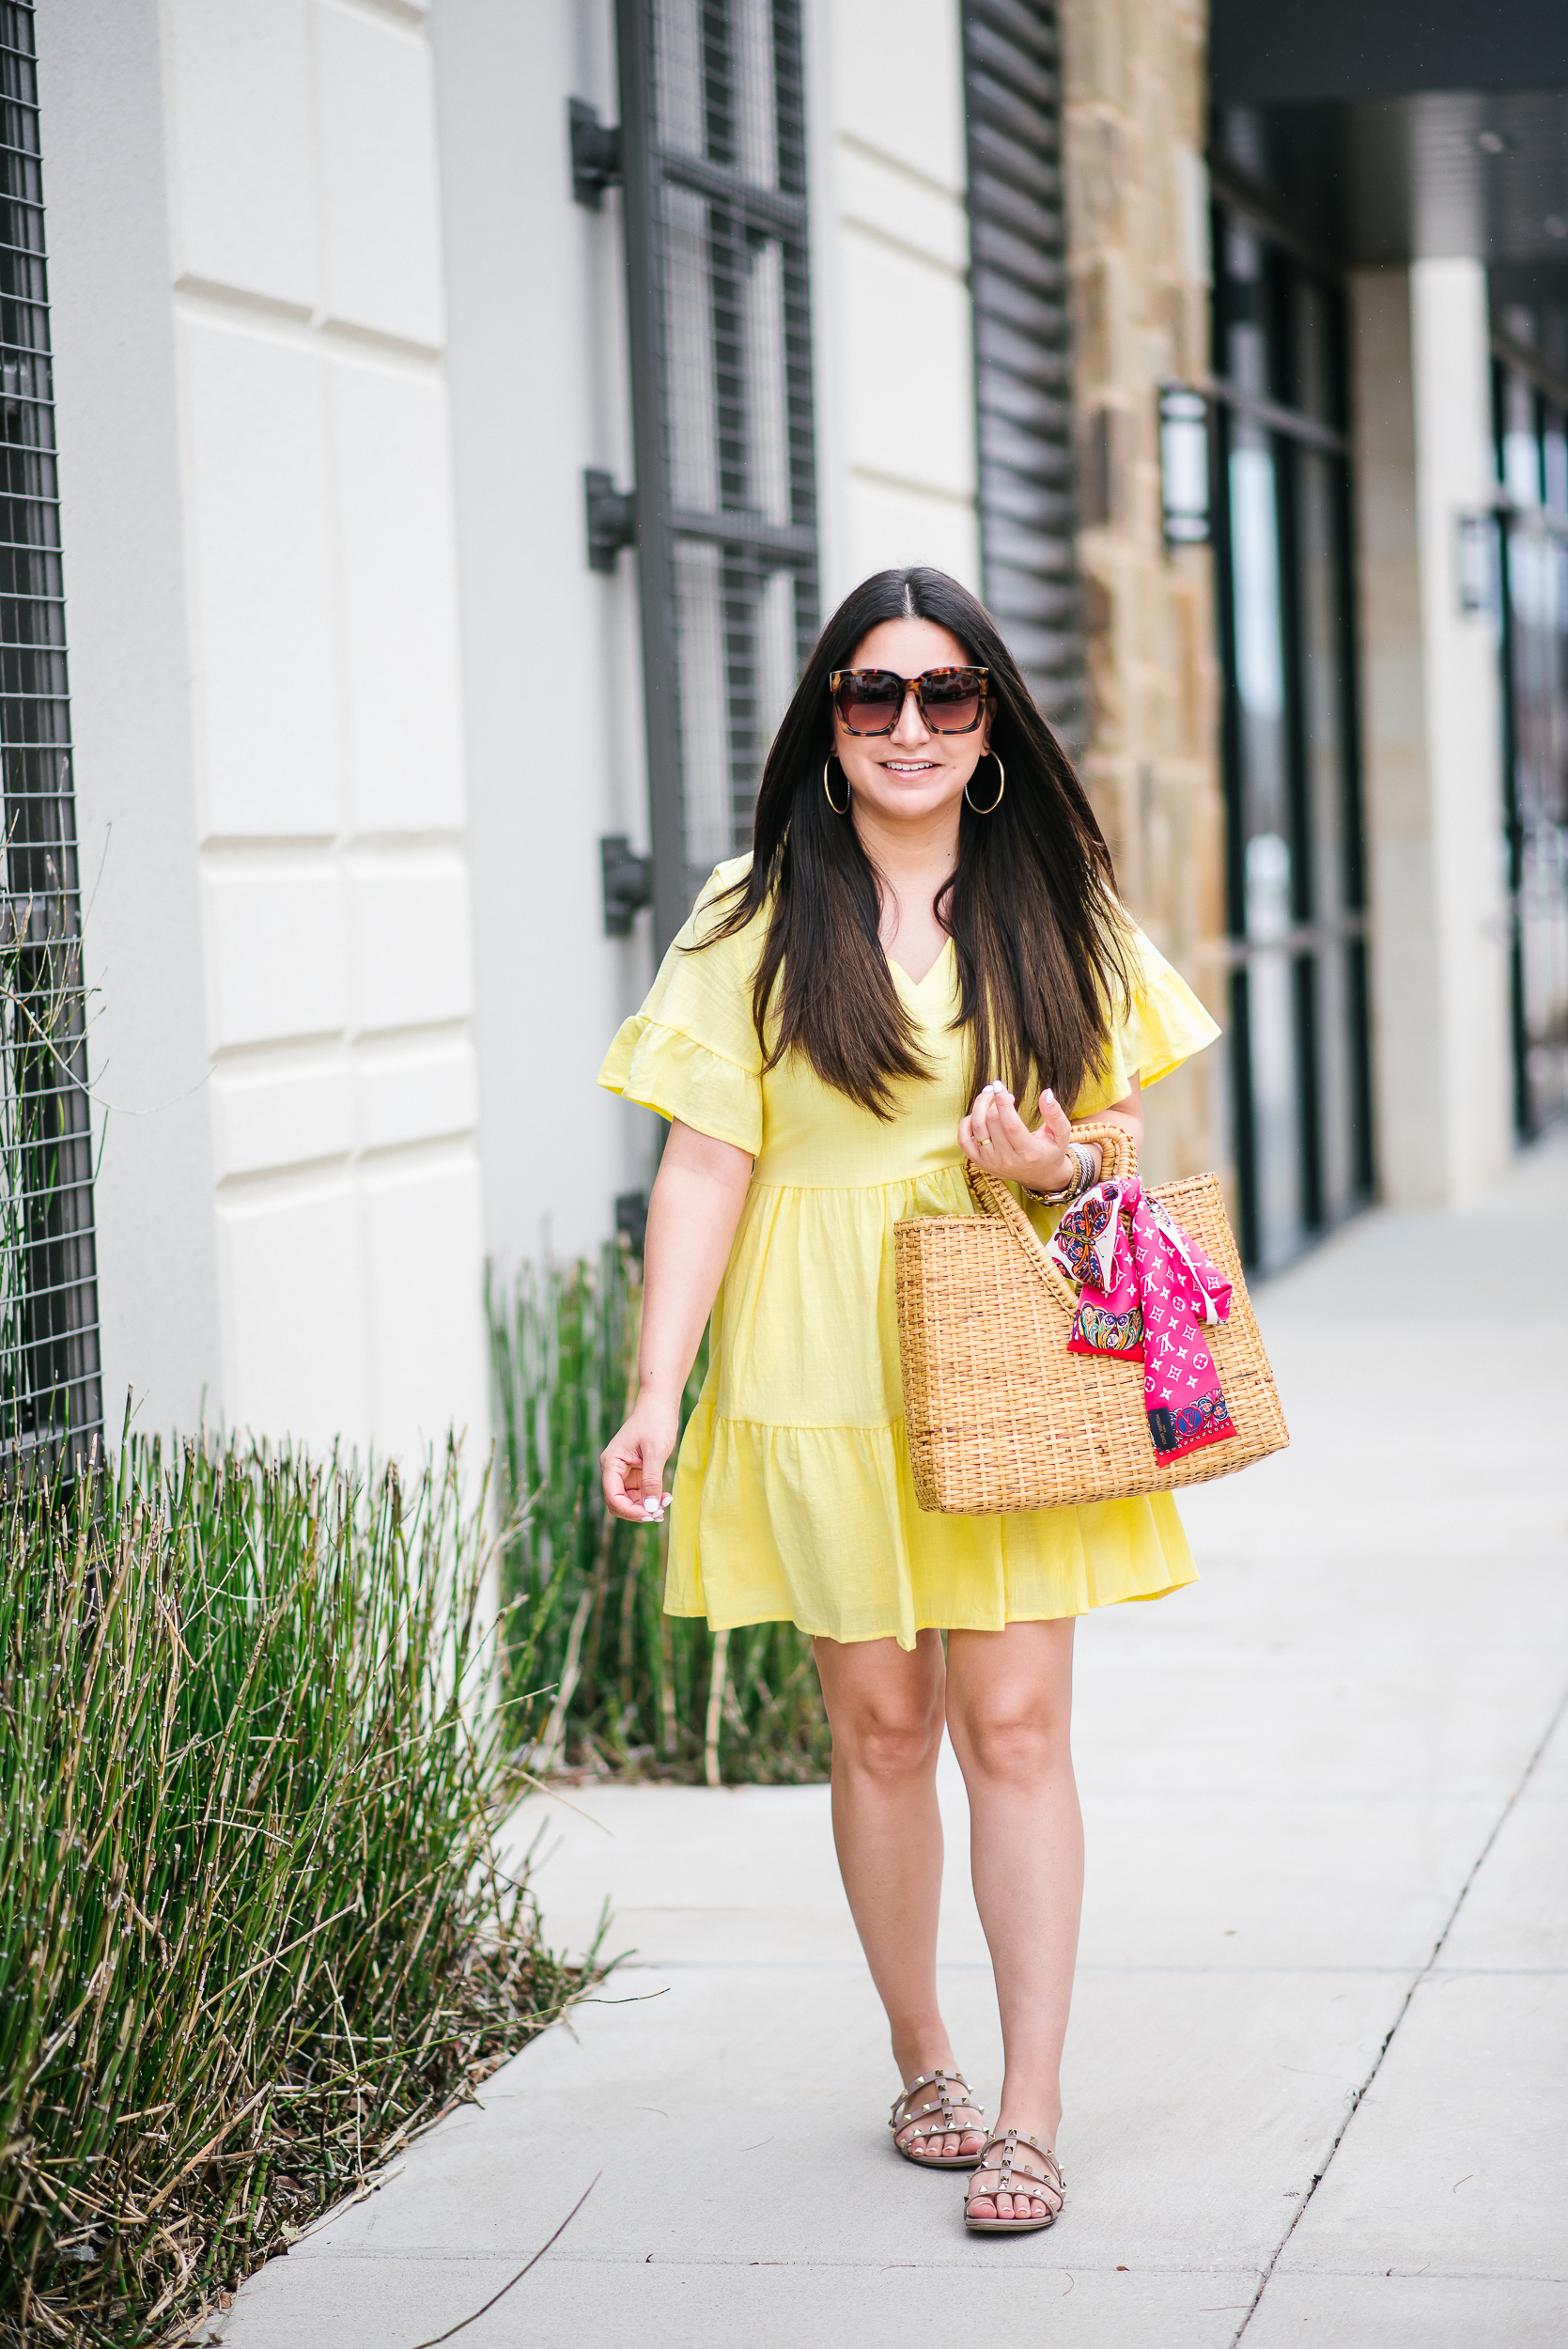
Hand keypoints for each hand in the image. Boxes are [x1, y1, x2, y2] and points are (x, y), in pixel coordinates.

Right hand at [600, 1392, 679, 1523]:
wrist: (660, 1403)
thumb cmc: (656, 1422)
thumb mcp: (656, 1452)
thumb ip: (651, 1481)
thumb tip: (651, 1508)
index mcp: (611, 1462)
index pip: (613, 1496)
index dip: (630, 1510)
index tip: (651, 1514)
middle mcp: (613, 1469)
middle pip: (618, 1502)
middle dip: (637, 1511)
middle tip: (660, 1513)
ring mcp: (624, 1472)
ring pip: (629, 1500)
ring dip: (646, 1506)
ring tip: (666, 1502)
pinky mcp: (635, 1472)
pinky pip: (639, 1493)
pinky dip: (651, 1498)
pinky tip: (665, 1496)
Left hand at [958, 1081, 1077, 1191]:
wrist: (1040, 1176)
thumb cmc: (1051, 1150)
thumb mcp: (1061, 1133)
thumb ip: (1055, 1113)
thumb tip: (1046, 1093)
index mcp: (1028, 1153)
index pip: (1010, 1125)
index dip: (1003, 1103)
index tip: (1000, 1086)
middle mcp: (1007, 1160)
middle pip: (992, 1122)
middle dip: (993, 1100)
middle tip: (1001, 1091)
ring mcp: (991, 1162)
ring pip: (977, 1128)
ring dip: (980, 1106)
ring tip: (989, 1095)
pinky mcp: (980, 1163)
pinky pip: (964, 1140)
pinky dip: (966, 1123)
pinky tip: (977, 1113)